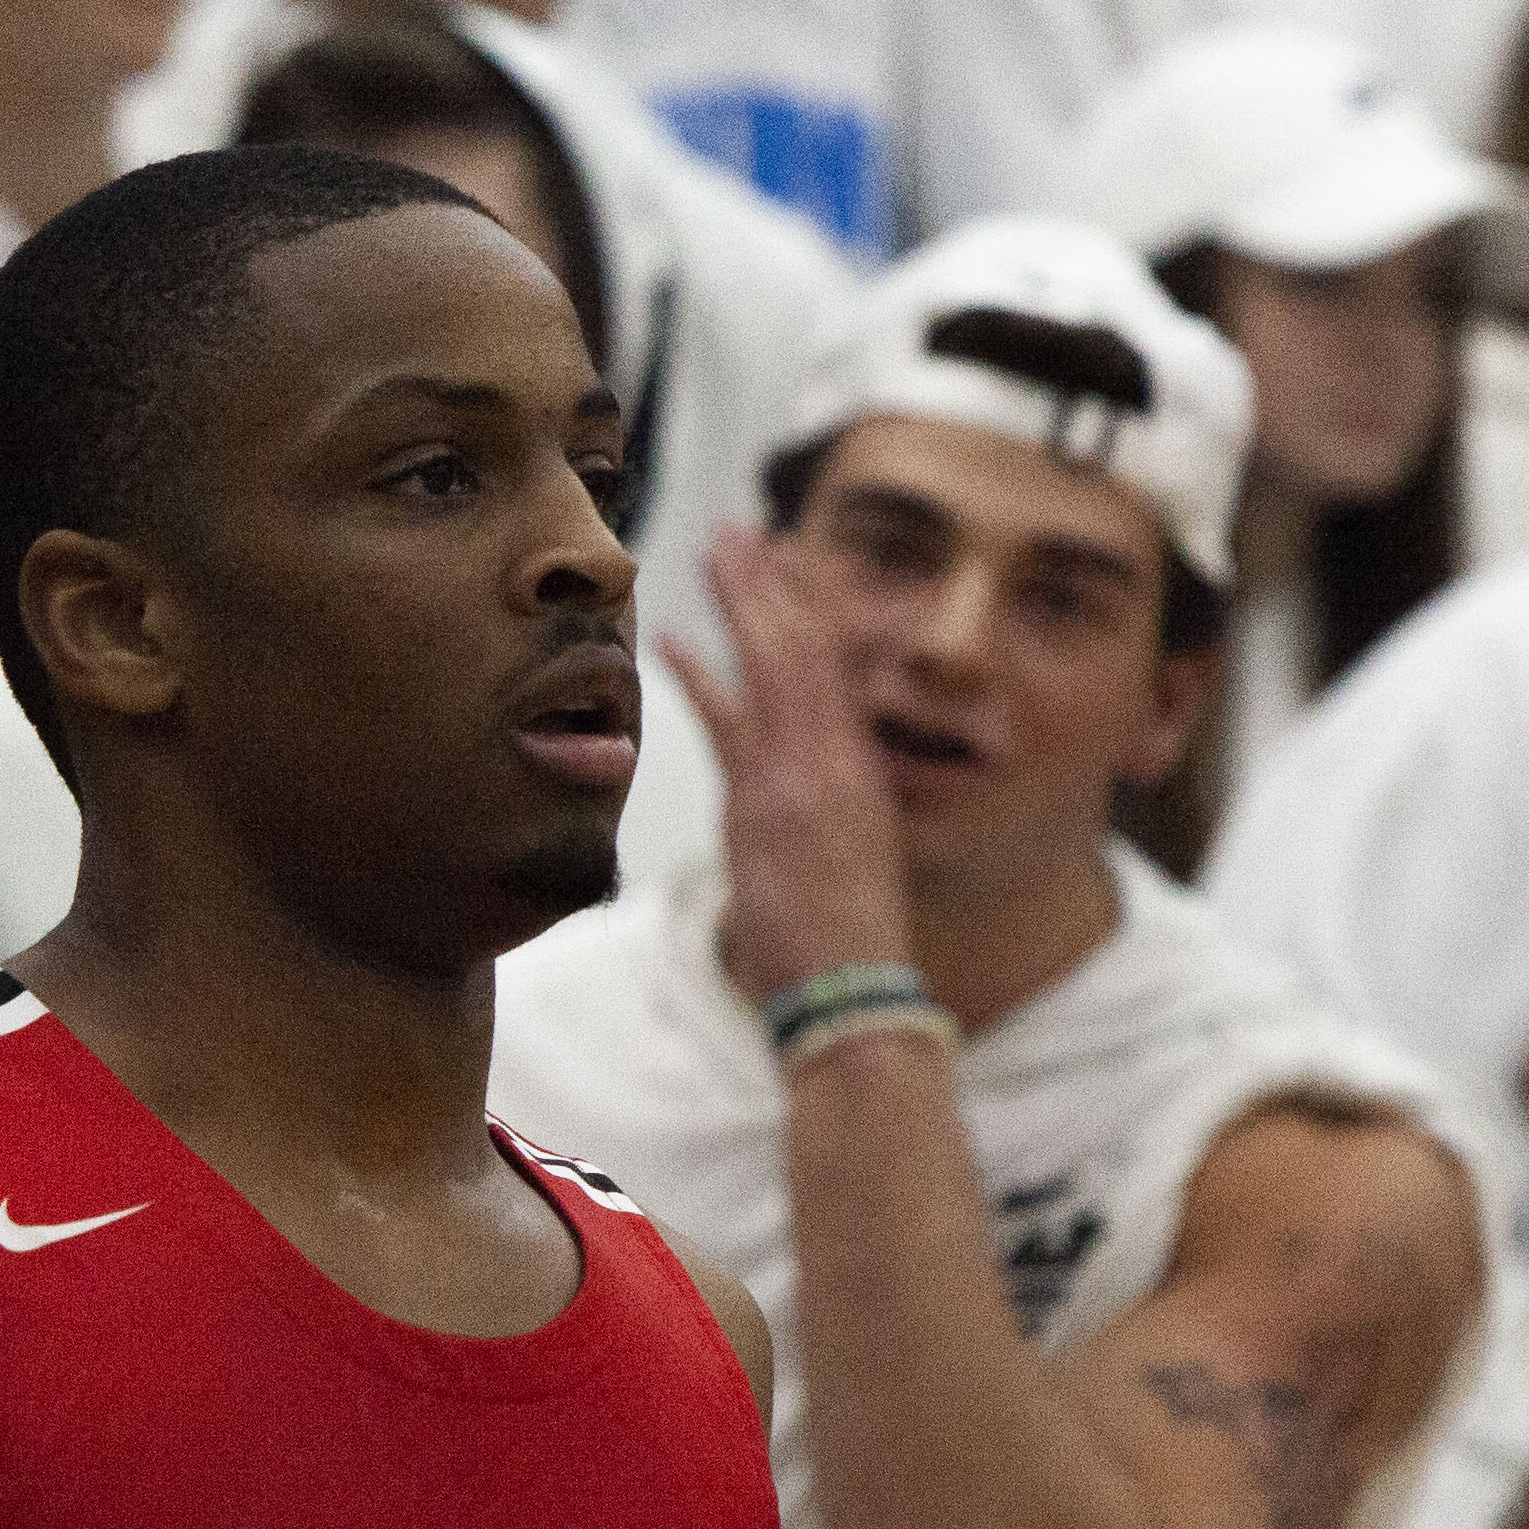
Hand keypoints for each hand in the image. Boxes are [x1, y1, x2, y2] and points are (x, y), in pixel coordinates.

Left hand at [667, 529, 917, 1008]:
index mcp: (858, 773)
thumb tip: (779, 807)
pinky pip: (733, 725)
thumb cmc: (851, 948)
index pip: (831, 669)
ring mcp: (801, 779)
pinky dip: (702, 677)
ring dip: (746, 600)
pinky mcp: (765, 808)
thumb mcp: (850, 865)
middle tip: (741, 532)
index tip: (784, 563)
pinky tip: (670, 639)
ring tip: (721, 547)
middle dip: (772, 584)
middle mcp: (834, 764)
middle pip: (803, 649)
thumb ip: (815, 819)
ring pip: (777, 665)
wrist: (854, 996)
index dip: (807, 610)